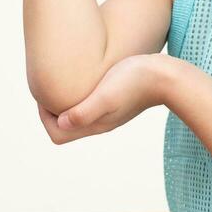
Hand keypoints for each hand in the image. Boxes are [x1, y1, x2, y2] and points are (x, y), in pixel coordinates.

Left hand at [37, 54, 168, 144]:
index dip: (45, 118)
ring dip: (65, 102)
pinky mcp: (117, 102)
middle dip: (51, 110)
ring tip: (60, 80)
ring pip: (77, 116)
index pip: (58, 135)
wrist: (167, 77)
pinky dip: (79, 96)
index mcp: (94, 124)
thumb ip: (85, 112)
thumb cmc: (135, 82)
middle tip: (47, 86)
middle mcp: (100, 123)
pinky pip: (89, 106)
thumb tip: (61, 122)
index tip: (44, 95)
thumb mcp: (107, 95)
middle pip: (65, 128)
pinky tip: (82, 77)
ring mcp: (109, 114)